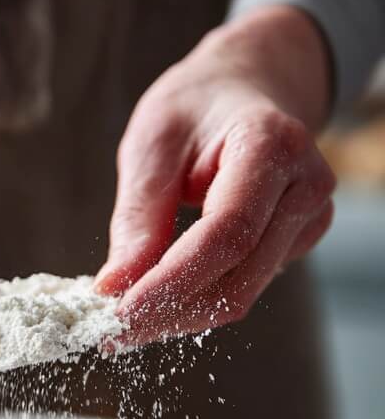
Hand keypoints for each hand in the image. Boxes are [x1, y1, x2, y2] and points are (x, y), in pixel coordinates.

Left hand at [96, 5, 335, 344]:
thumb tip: (113, 287)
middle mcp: (305, 186)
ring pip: (241, 294)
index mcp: (272, 146)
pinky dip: (195, 303)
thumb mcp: (152, 143)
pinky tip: (156, 303)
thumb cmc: (196, 105)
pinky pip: (243, 287)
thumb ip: (138, 215)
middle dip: (168, 312)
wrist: (250, 86)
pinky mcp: (298, 241)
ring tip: (125, 325)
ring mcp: (310, 217)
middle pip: (237, 276)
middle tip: (110, 332)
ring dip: (178, 318)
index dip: (171, 282)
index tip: (118, 311)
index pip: (226, 234)